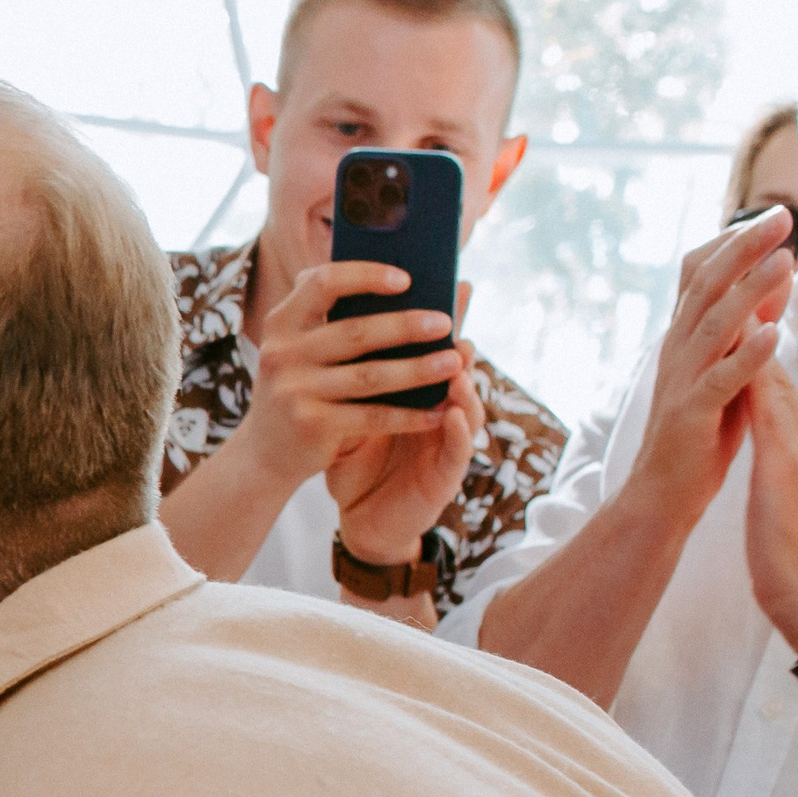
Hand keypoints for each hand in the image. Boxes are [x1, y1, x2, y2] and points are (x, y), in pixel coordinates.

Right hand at [233, 260, 464, 496]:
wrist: (265, 452)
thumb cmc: (299, 387)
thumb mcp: (299, 347)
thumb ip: (328, 316)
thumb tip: (398, 281)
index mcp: (281, 323)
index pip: (322, 283)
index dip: (365, 276)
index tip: (406, 279)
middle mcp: (281, 353)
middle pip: (354, 332)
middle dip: (406, 326)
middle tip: (446, 322)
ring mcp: (294, 391)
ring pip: (370, 376)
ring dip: (418, 369)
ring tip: (455, 362)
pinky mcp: (311, 426)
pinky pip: (372, 417)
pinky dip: (410, 415)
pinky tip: (439, 413)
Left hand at [328, 290, 485, 564]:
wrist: (362, 516)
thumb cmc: (358, 457)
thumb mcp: (350, 407)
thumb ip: (352, 370)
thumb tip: (332, 315)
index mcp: (416, 390)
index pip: (434, 347)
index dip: (446, 317)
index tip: (449, 280)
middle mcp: (439, 410)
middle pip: (456, 367)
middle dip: (454, 336)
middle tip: (453, 308)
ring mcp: (445, 443)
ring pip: (464, 405)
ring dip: (463, 381)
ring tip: (459, 360)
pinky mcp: (444, 478)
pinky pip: (455, 451)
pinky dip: (456, 432)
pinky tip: (451, 415)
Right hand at [628, 208, 797, 526]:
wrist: (661, 494)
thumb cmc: (699, 433)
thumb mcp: (722, 371)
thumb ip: (743, 329)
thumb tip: (772, 283)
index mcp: (681, 336)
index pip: (696, 272)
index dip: (729, 241)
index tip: (767, 216)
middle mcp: (676, 349)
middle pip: (705, 284)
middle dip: (744, 247)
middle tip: (782, 216)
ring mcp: (682, 380)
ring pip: (714, 324)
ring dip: (750, 290)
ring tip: (783, 261)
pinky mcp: (693, 414)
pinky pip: (721, 379)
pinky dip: (747, 354)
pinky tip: (773, 333)